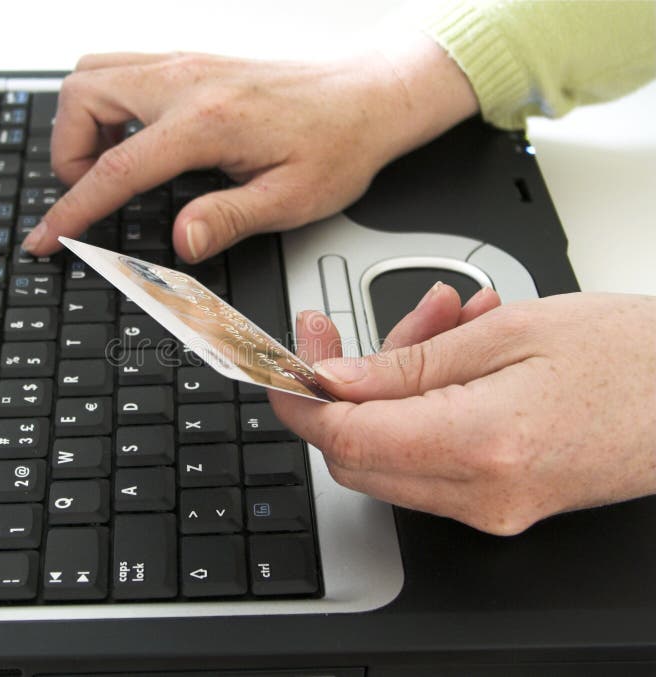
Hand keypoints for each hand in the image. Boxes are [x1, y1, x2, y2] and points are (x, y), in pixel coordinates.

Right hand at [22, 33, 477, 259]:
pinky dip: (108, 102)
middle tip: (91, 192)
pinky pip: (123, 67)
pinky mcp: (195, 60)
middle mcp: (188, 81)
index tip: (45, 238)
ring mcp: (189, 63)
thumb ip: (228, 218)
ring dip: (83, 121)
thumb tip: (178, 242)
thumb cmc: (339, 145)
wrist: (370, 95)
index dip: (71, 210)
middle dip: (66, 150)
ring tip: (108, 165)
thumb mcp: (291, 199)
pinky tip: (135, 137)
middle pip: (81, 95)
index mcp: (208, 122)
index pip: (115, 168)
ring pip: (95, 70)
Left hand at [269, 290, 655, 535]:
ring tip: (436, 323)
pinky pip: (428, 461)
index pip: (344, 437)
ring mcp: (492, 508)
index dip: (301, 399)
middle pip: (355, 456)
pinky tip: (454, 354)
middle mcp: (482, 495)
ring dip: (389, 390)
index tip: (288, 362)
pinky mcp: (501, 503)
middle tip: (344, 332)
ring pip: (389, 457)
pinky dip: (421, 408)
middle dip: (340, 391)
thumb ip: (408, 362)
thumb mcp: (508, 332)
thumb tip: (336, 380)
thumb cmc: (630, 355)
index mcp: (479, 445)